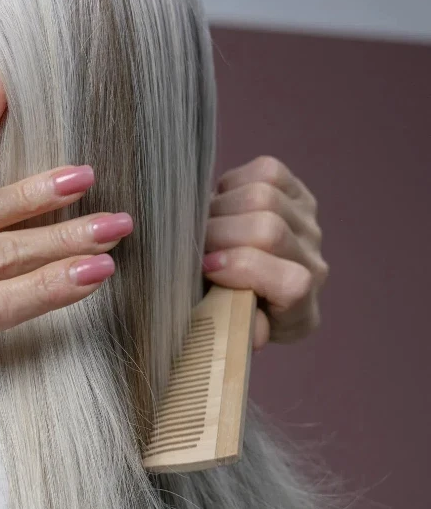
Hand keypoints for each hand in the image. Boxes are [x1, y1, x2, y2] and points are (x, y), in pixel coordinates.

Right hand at [202, 156, 328, 348]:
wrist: (240, 283)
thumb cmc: (225, 309)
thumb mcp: (225, 330)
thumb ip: (235, 329)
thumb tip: (252, 336)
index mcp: (299, 311)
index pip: (291, 283)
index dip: (244, 269)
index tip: (207, 268)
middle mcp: (313, 265)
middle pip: (269, 230)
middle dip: (218, 233)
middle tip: (194, 244)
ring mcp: (309, 226)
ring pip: (263, 196)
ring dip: (220, 208)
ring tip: (204, 226)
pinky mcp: (297, 193)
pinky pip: (266, 172)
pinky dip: (232, 185)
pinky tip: (221, 206)